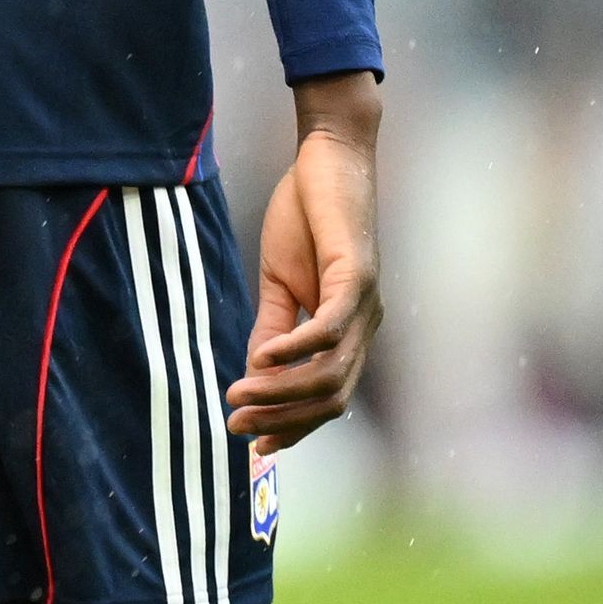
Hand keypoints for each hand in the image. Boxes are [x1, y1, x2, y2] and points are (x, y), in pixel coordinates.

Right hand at [230, 74, 380, 445]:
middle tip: (236, 426)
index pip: (328, 398)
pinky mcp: (358, 276)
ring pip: (330, 372)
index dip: (293, 426)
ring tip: (238, 394)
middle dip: (284, 420)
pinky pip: (331, 329)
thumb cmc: (307, 217)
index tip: (252, 443)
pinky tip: (262, 357)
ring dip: (282, 391)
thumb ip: (274, 327)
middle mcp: (366, 328)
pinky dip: (296, 349)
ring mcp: (366, 305)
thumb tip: (256, 373)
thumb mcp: (282, 281)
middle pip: (332, 398)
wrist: (330, 160)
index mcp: (349, 333)